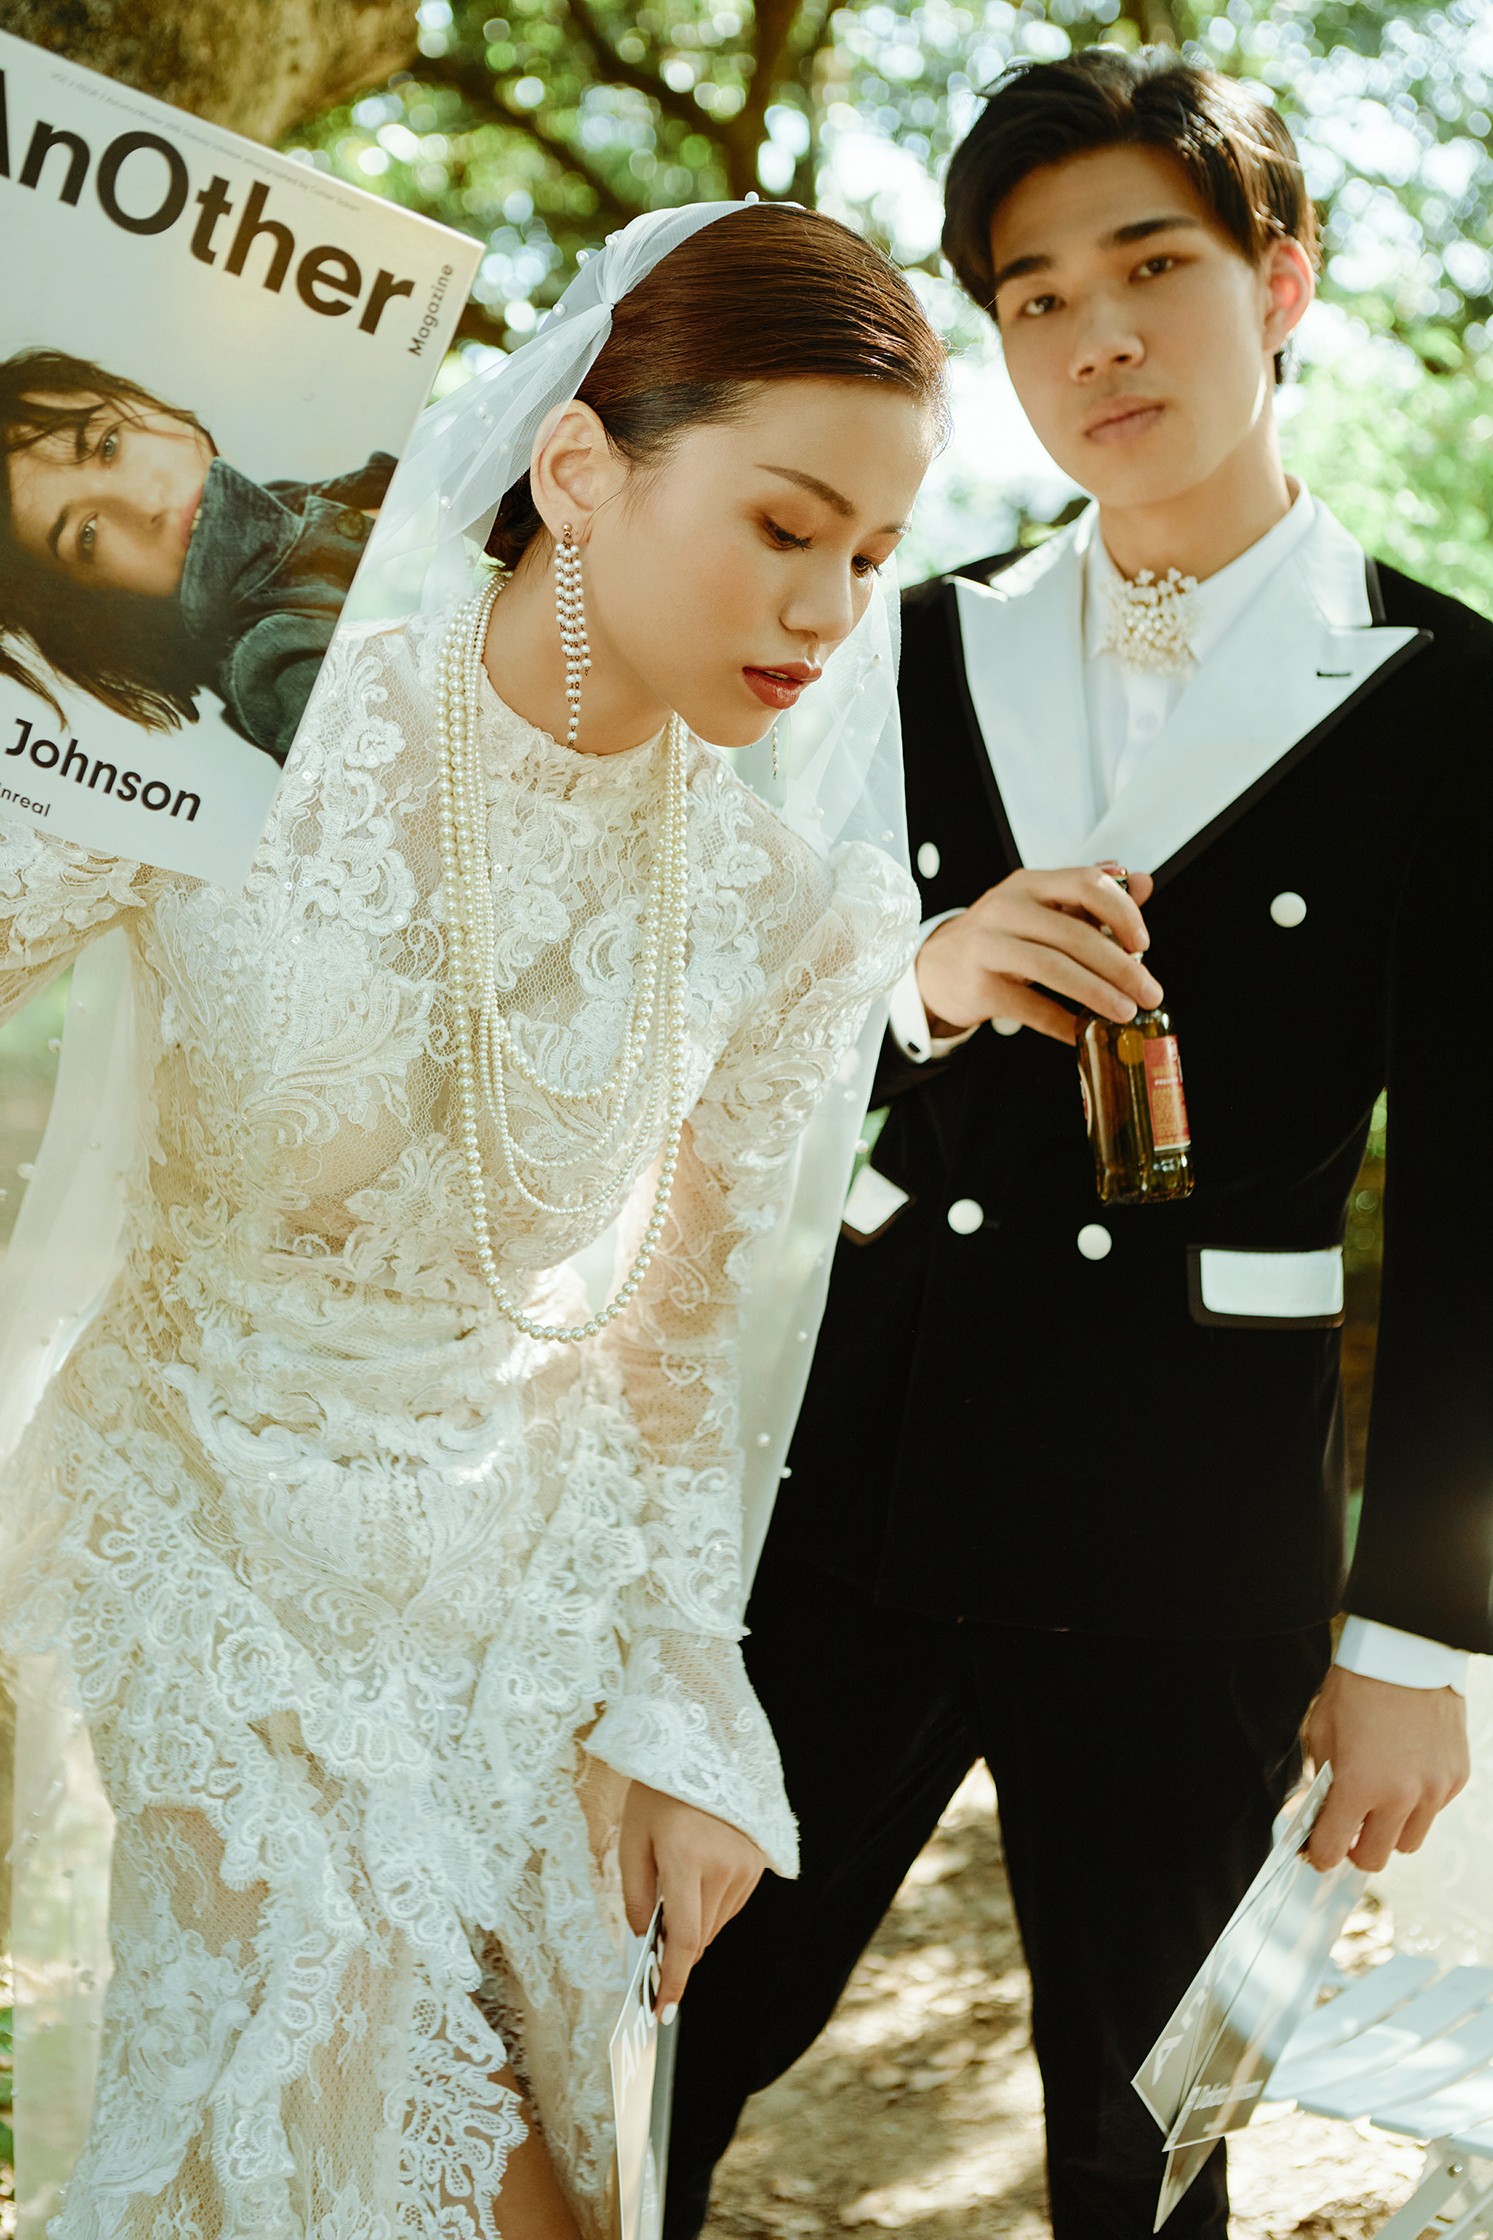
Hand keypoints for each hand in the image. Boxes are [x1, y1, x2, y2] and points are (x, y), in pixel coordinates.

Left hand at [619, 1781, 766, 2016]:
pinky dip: (712, 1905)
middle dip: (675, 1947)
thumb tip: (644, 1939)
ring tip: (677, 1885)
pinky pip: (732, 1904)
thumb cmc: (658, 1793)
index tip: (662, 2011)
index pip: (684, 1939)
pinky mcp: (758, 1863)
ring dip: (695, 1923)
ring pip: (716, 1924)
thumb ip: (635, 1894)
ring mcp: (746, 1866)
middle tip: (654, 1935)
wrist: (704, 1748)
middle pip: (700, 1937)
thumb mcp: (632, 1839)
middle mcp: (723, 1867)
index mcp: (686, 1860)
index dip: (673, 1980)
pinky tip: (698, 1876)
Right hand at [915, 864, 1160, 1044]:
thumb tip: (1143, 883)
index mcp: (1029, 884)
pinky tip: (1082, 1033)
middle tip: (1149, 991)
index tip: (1143, 943)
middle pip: (1074, 934)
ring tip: (1125, 1012)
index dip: (1122, 912)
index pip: (1085, 883)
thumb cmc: (998, 936)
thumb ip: (1090, 897)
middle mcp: (1006, 909)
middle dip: (1121, 967)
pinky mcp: (979, 986)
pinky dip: (1062, 1023)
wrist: (937, 967)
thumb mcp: (1040, 908)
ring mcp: (988, 947)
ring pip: (1053, 969)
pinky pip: (1030, 1007)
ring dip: (1097, 994)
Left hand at [1303, 1665, 1469, 1871]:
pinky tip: (1405, 1771)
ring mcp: (1434, 1791)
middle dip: (1355, 1848)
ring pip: (1409, 1841)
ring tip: (1379, 1799)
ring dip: (1390, 1830)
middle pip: (1374, 1858)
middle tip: (1347, 1829)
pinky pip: (1433, 1811)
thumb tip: (1321, 1812)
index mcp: (1359, 1786)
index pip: (1333, 1849)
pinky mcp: (1456, 1779)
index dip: (1320, 1854)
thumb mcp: (1322, 1732)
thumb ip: (1323, 1780)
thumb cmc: (1357, 1687)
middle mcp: (1400, 1797)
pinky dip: (1417, 1803)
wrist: (1406, 1652)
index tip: (1317, 1851)